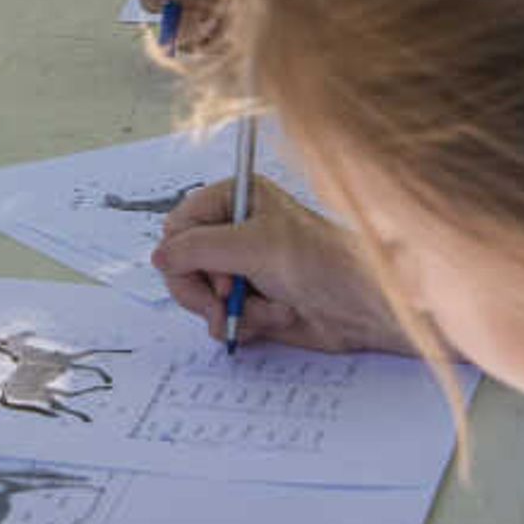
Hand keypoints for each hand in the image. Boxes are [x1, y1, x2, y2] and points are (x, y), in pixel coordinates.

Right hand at [152, 177, 408, 356]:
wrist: (364, 307)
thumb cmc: (322, 262)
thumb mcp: (254, 246)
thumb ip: (198, 248)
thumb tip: (159, 257)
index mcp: (236, 199)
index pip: (178, 224)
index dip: (184, 253)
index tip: (210, 271)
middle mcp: (235, 231)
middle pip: (181, 264)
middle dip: (204, 289)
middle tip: (226, 299)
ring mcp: (242, 268)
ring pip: (199, 296)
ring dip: (231, 309)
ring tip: (267, 308)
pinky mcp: (251, 301)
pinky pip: (220, 318)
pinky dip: (243, 323)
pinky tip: (274, 318)